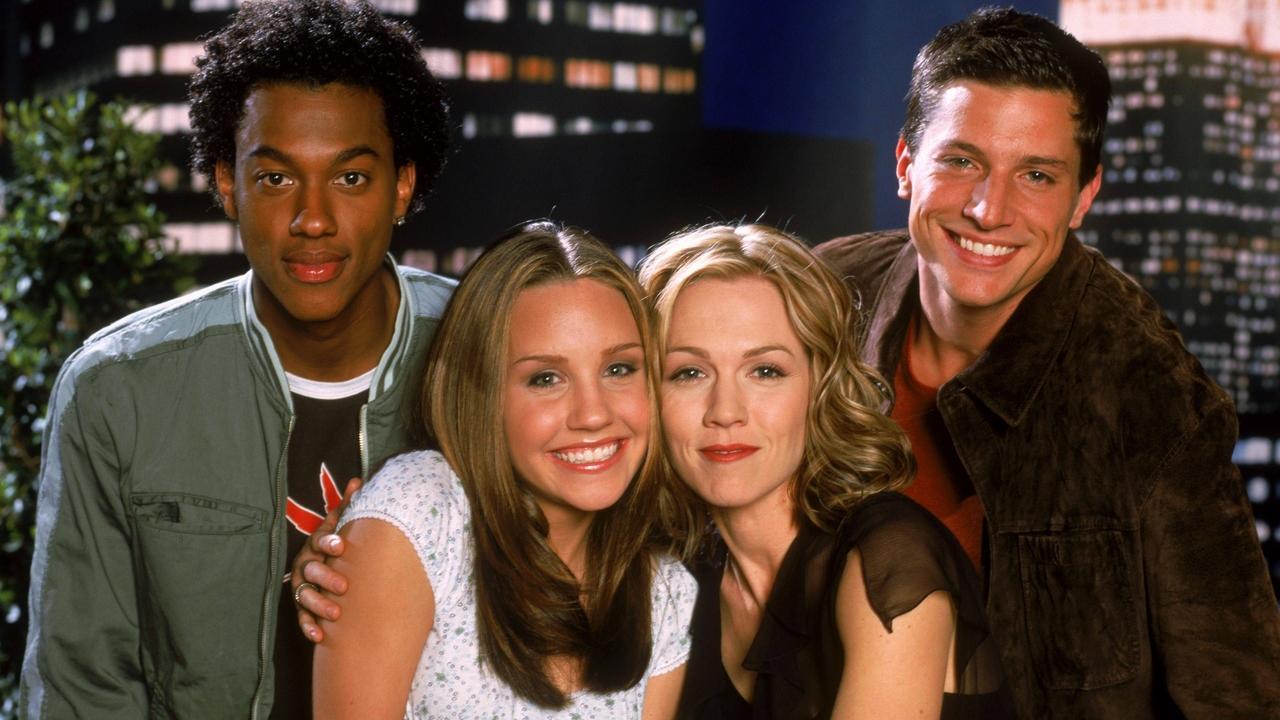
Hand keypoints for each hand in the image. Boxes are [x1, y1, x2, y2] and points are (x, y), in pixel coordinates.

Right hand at [293, 476, 361, 642]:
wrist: (325, 567)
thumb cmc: (337, 546)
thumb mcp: (341, 525)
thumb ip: (349, 505)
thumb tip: (357, 479)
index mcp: (316, 544)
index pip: (320, 540)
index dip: (329, 541)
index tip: (341, 545)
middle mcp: (306, 564)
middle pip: (311, 570)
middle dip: (326, 577)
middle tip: (343, 585)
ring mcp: (302, 586)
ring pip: (305, 595)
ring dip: (319, 604)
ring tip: (335, 613)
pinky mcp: (302, 607)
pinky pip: (302, 617)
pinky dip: (309, 627)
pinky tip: (319, 636)